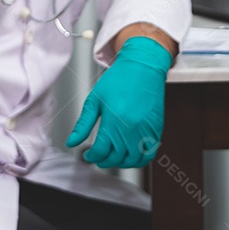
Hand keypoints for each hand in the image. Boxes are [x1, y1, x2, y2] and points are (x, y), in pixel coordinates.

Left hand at [66, 37, 170, 168]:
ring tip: (113, 156)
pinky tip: (130, 154)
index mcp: (114, 121)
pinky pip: (148, 153)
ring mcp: (146, 130)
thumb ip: (83, 124)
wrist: (143, 66)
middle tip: (98, 155)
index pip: (100, 151)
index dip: (91, 156)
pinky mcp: (156, 129)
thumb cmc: (119, 80)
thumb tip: (72, 142)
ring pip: (132, 160)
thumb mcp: (95, 100)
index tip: (88, 153)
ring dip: (120, 163)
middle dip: (103, 160)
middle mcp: (132, 129)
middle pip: (116, 157)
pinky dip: (139, 159)